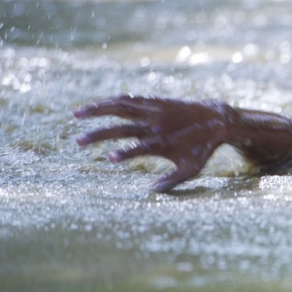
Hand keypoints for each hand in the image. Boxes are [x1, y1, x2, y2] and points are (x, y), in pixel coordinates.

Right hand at [74, 95, 229, 192]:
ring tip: (76, 114)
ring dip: (97, 109)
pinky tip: (96, 105)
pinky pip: (129, 99)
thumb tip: (151, 191)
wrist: (215, 120)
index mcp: (163, 143)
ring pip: (121, 107)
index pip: (140, 149)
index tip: (109, 159)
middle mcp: (156, 125)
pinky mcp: (154, 101)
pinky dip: (112, 101)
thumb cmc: (202, 149)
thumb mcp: (191, 169)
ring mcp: (154, 111)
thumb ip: (172, 181)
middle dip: (99, 135)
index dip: (125, 154)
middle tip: (78, 142)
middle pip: (123, 128)